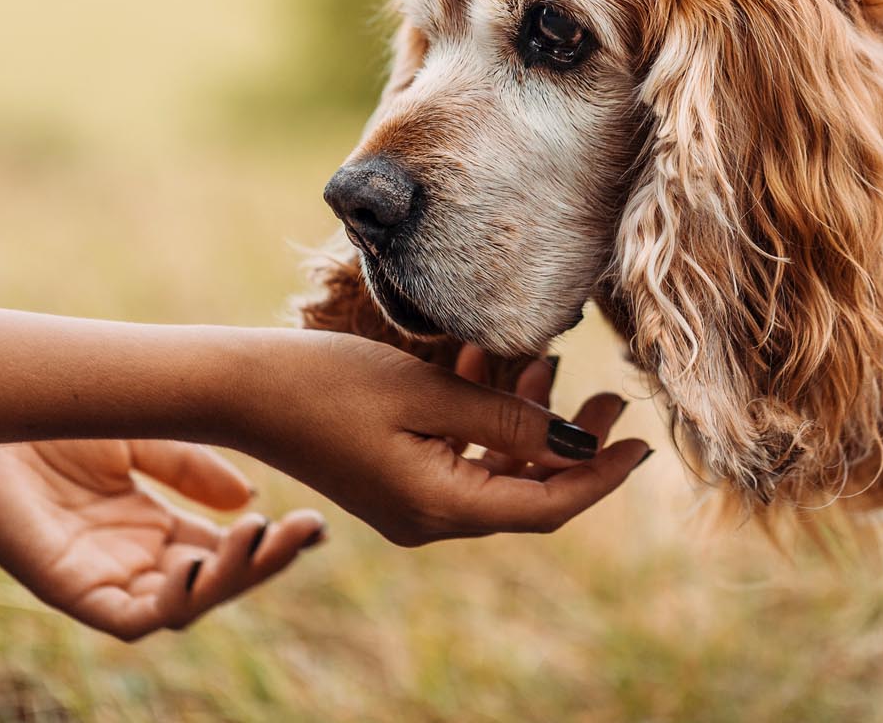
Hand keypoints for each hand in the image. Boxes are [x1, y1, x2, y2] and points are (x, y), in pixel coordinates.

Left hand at [0, 440, 323, 640]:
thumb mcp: (145, 436)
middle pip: (218, 580)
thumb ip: (194, 470)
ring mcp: (107, 578)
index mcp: (154, 526)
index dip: (273, 543)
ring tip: (258, 538)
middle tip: (303, 531)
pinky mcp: (72, 592)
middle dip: (267, 561)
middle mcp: (136, 558)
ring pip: (187, 605)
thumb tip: (253, 506)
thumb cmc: (53, 420)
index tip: (314, 523)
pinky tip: (198, 564)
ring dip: (230, 579)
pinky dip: (173, 603)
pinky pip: (134, 619)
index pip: (227, 547)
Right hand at [234, 332, 651, 546]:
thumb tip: (574, 440)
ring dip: (527, 421)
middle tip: (612, 395)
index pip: (547, 506)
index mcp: (440, 508)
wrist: (242, 390)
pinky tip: (487, 364)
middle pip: (527, 491)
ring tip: (549, 363)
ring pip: (495, 469)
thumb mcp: (427, 392)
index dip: (599, 476)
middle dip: (573, 444)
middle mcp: (430, 518)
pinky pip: (460, 455)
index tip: (641, 441)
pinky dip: (484, 417)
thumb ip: (505, 417)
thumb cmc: (328, 383)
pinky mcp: (394, 477)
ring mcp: (410, 502)